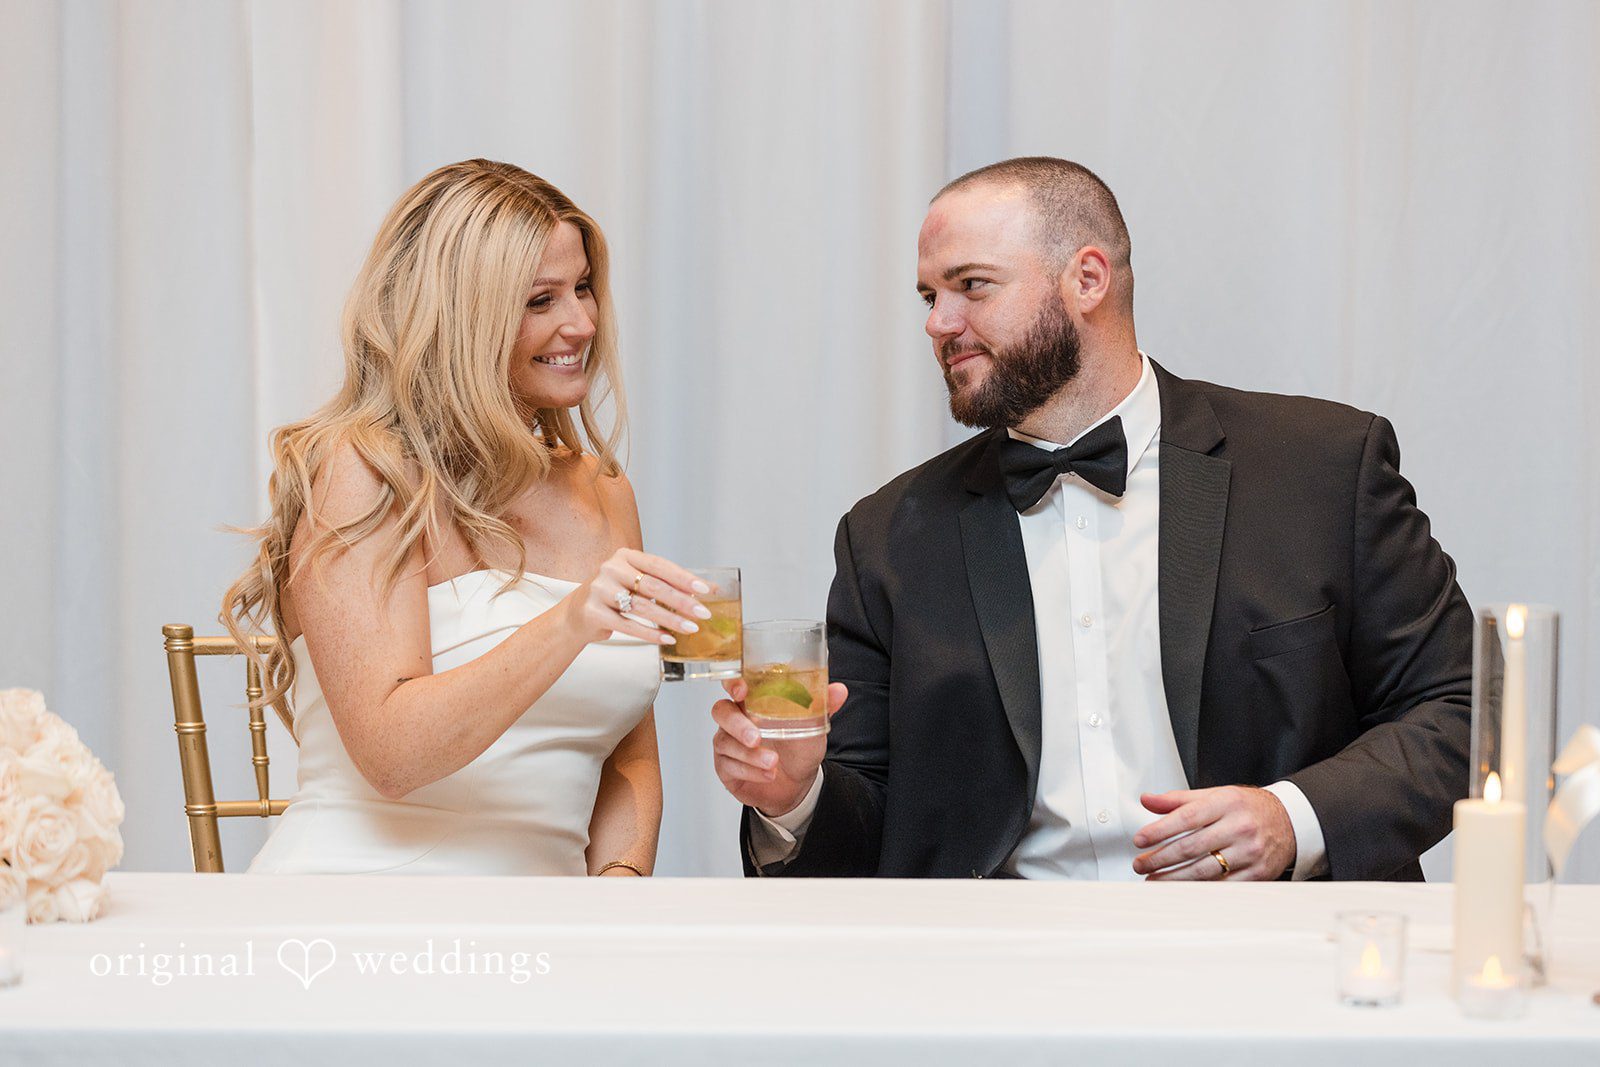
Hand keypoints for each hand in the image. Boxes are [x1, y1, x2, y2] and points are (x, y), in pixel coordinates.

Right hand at [565, 548, 709, 645]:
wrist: (575, 615)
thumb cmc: (614, 596)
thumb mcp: (636, 582)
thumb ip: (666, 583)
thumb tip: (710, 589)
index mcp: (624, 555)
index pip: (659, 565)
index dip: (683, 577)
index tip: (705, 589)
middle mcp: (610, 568)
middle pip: (653, 586)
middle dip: (682, 601)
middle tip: (703, 613)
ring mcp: (599, 590)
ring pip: (642, 607)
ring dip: (670, 620)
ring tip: (690, 628)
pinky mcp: (593, 612)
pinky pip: (628, 625)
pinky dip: (650, 634)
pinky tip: (668, 638)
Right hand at [710, 678, 847, 816]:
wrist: (798, 784)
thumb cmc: (799, 748)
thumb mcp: (814, 726)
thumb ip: (823, 705)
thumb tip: (839, 690)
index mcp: (754, 702)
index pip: (734, 684)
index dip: (733, 683)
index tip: (741, 690)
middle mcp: (736, 719)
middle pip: (721, 711)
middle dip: (737, 724)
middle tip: (756, 738)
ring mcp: (728, 742)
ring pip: (725, 742)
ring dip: (750, 755)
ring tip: (773, 763)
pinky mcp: (725, 766)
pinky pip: (728, 766)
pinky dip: (750, 771)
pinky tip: (768, 774)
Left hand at [1131, 786, 1295, 880]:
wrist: (1290, 821)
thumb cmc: (1247, 808)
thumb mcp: (1215, 795)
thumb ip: (1178, 799)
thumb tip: (1147, 800)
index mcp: (1226, 803)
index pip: (1186, 817)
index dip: (1160, 830)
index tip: (1139, 840)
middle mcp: (1239, 827)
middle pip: (1192, 847)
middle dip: (1161, 858)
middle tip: (1141, 864)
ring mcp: (1250, 852)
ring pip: (1205, 870)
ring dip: (1174, 878)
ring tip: (1154, 880)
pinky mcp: (1257, 873)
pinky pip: (1223, 886)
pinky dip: (1200, 890)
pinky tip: (1182, 890)